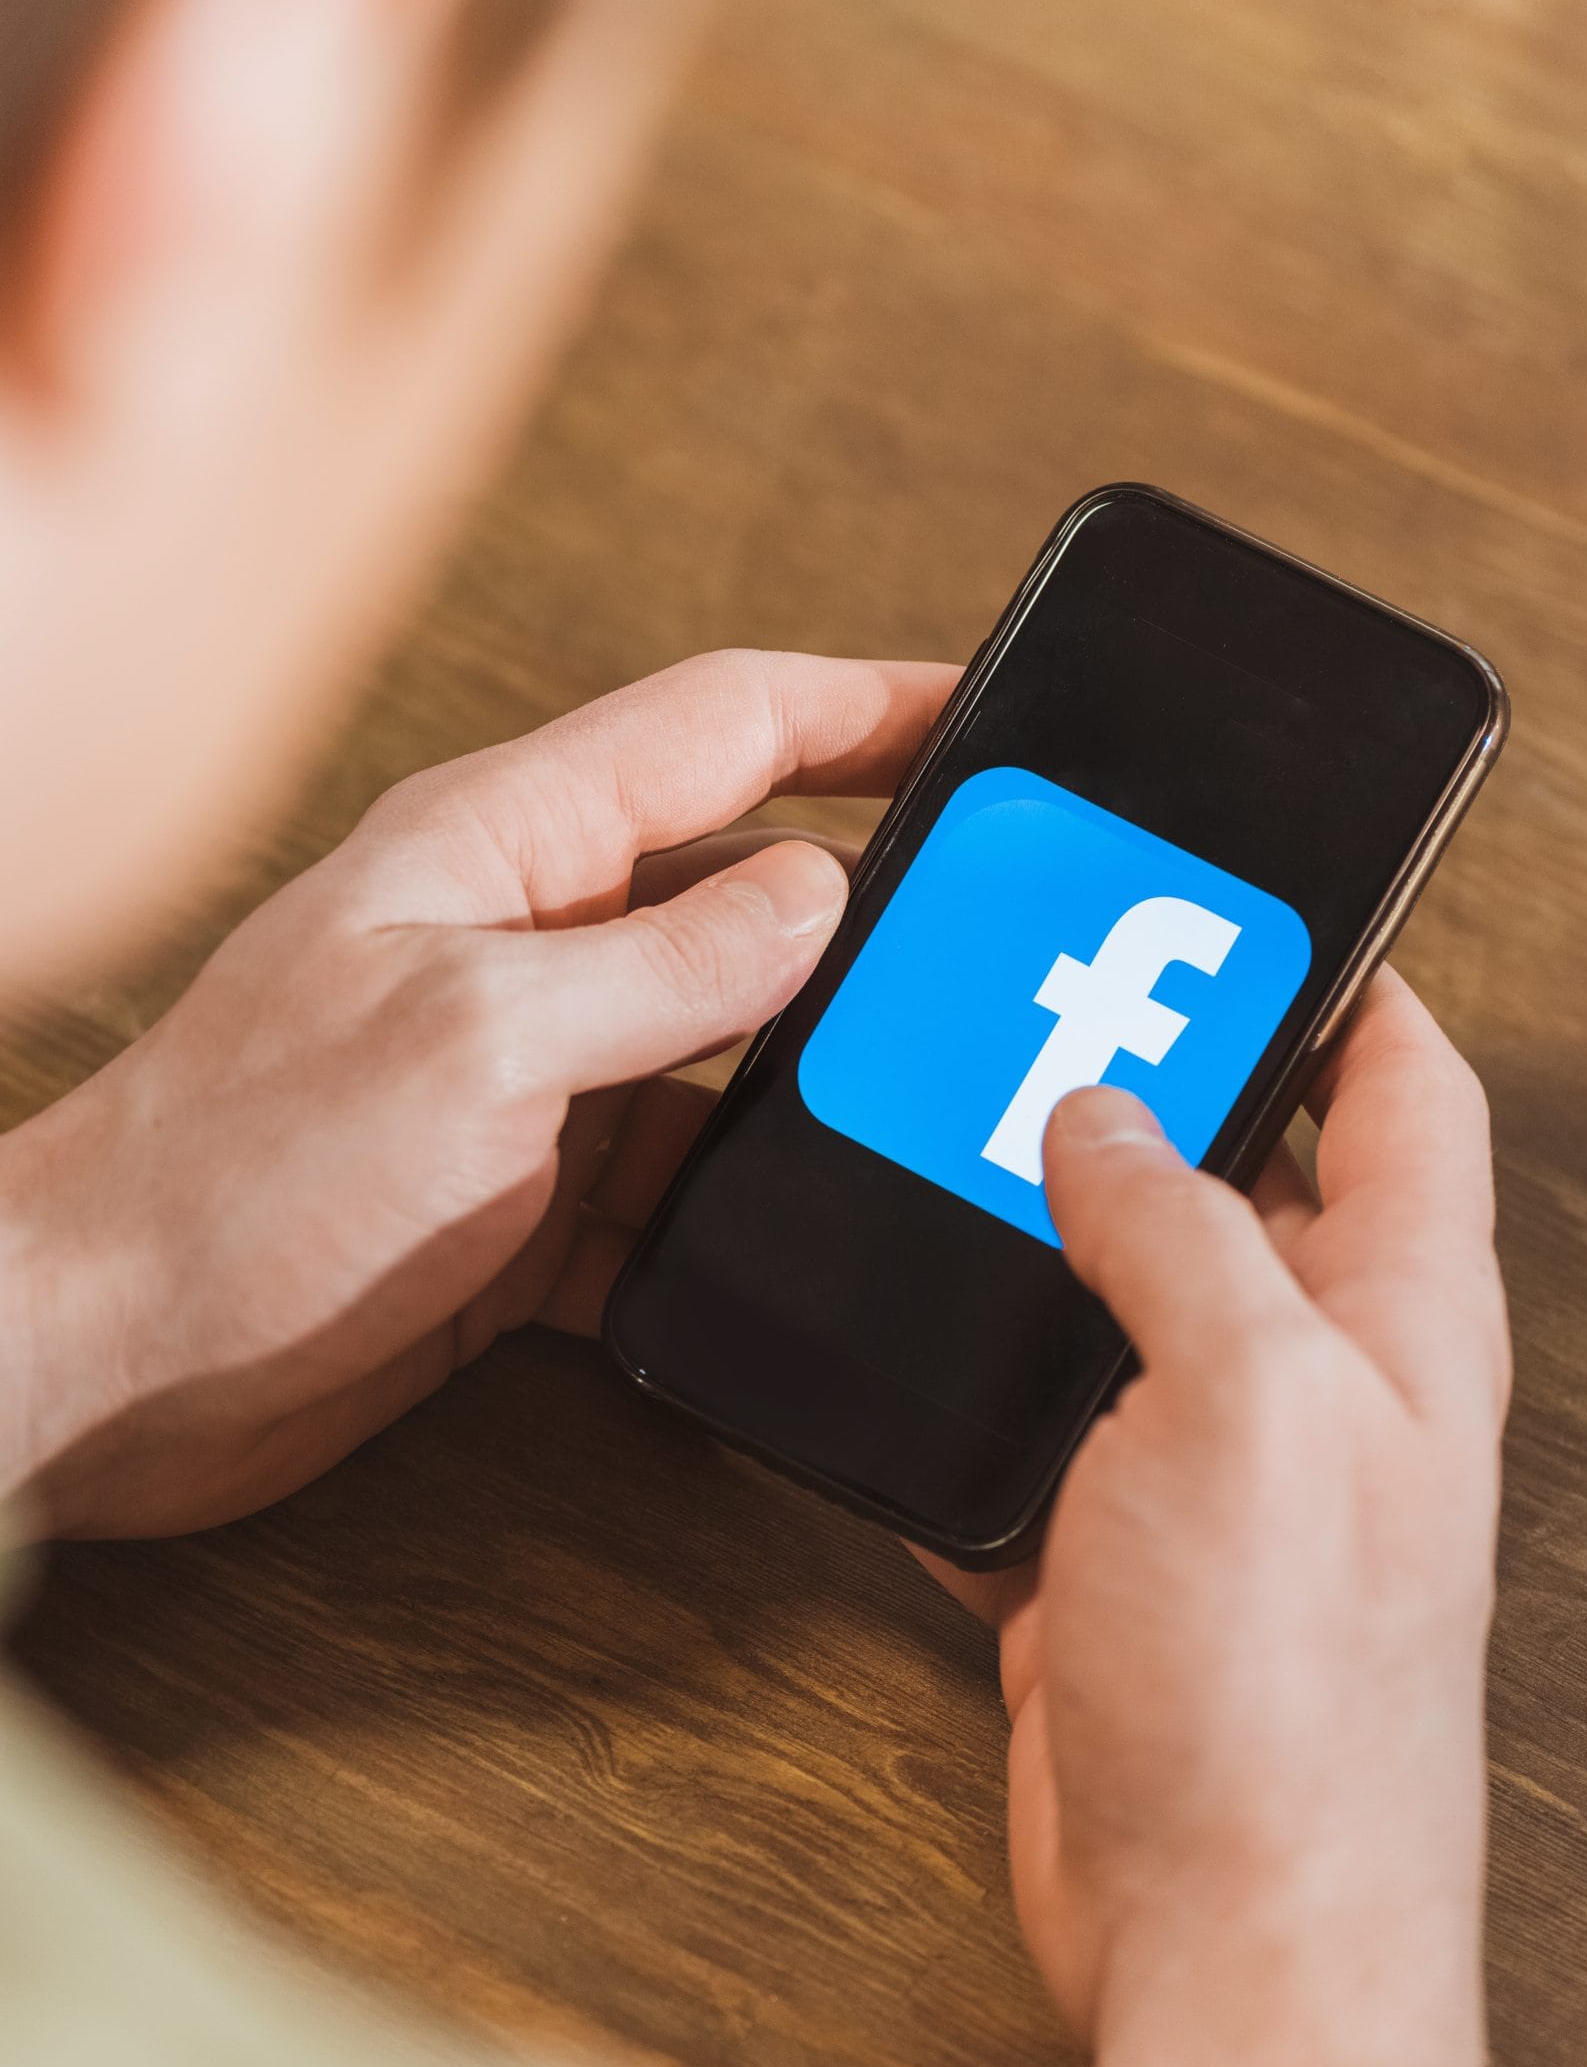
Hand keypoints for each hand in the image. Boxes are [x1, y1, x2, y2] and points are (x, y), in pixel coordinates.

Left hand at [1, 649, 954, 1537]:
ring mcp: (528, 1079)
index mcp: (501, 851)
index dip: (863, 705)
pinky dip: (733, 1216)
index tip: (982, 706)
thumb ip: (660, 970)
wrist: (108, 1361)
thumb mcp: (476, 1045)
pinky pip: (672, 1189)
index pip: (719, 729)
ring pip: (723, 1051)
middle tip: (998, 928)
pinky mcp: (524, 1204)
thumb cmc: (236, 1176)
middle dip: (873, 904)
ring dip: (812, 1078)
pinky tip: (788, 1246)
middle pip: (740, 888)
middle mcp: (523, 946)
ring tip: (924, 1096)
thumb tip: (813, 897)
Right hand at [953, 970, 1509, 2066]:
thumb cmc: (1288, 1695)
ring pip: (1119, 1295)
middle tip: (1041, 994)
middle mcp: (1318, 1385)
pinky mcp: (1105, 1555)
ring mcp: (1208, 1473)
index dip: (1351, 984)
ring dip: (1038, 1227)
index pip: (1410, 1099)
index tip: (1262, 899)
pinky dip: (965, 1380)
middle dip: (1156, 1084)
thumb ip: (1181, 1235)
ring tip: (942, 1135)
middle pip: (1247, 1180)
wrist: (1221, 1942)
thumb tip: (1106, 1118)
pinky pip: (1029, 1424)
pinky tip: (897, 1339)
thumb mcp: (1246, 1402)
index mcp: (1403, 1323)